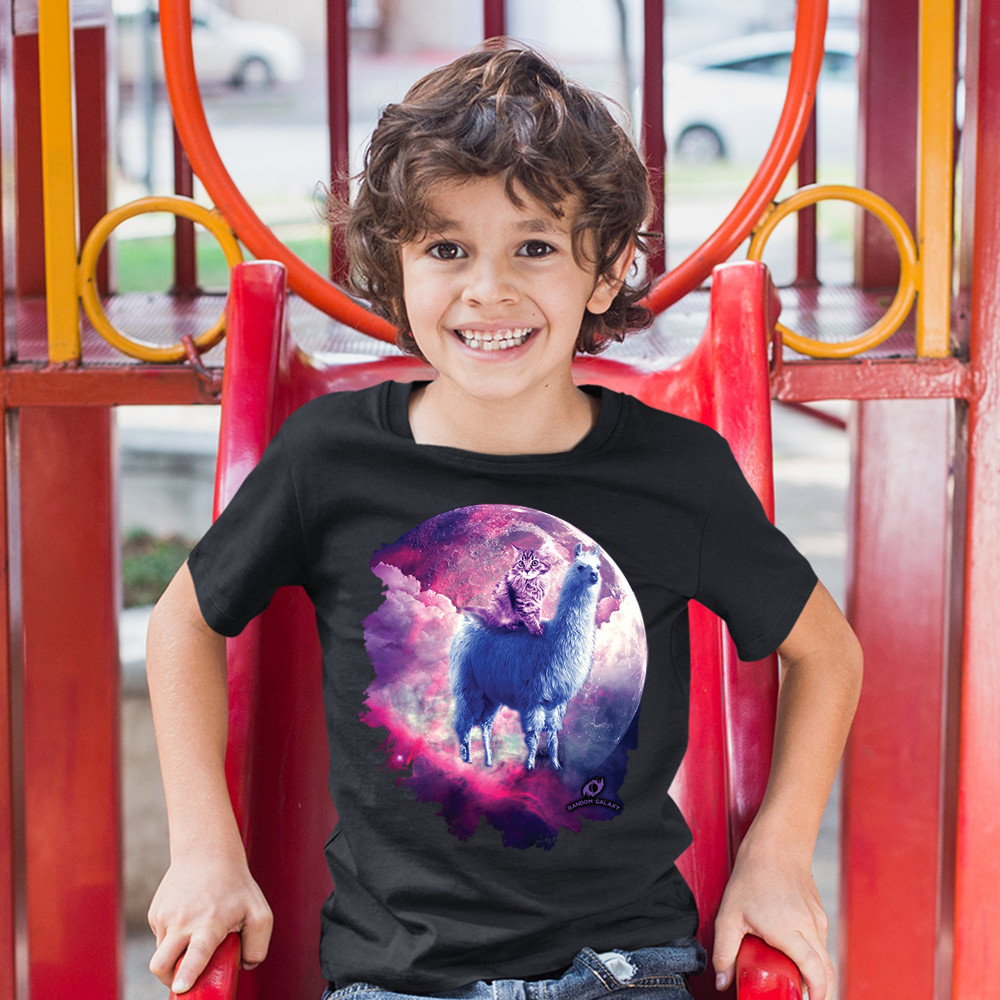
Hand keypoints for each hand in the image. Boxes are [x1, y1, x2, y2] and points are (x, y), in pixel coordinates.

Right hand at [148, 851, 272, 993]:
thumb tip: (244, 967)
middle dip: (169, 979)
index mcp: (209, 922)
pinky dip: (173, 938)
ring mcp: (165, 916)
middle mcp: (183, 920)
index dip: (186, 974)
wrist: (207, 851)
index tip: (180, 987)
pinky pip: (160, 937)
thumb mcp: (258, 911)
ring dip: (175, 954)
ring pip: (161, 953)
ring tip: (196, 934)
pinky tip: (189, 919)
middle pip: (161, 965)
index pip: (195, 953)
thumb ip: (257, 944)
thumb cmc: (236, 884)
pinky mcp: (155, 913)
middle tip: (184, 979)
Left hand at [713, 838, 832, 999]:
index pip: (814, 971)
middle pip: (826, 970)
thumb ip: (724, 950)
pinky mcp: (819, 913)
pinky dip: (814, 955)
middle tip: (797, 994)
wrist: (776, 844)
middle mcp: (809, 927)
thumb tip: (723, 982)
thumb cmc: (753, 876)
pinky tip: (793, 952)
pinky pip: (821, 942)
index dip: (816, 993)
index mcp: (788, 930)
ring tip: (792, 976)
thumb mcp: (729, 914)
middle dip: (818, 990)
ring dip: (815, 973)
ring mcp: (817, 919)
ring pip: (824, 957)